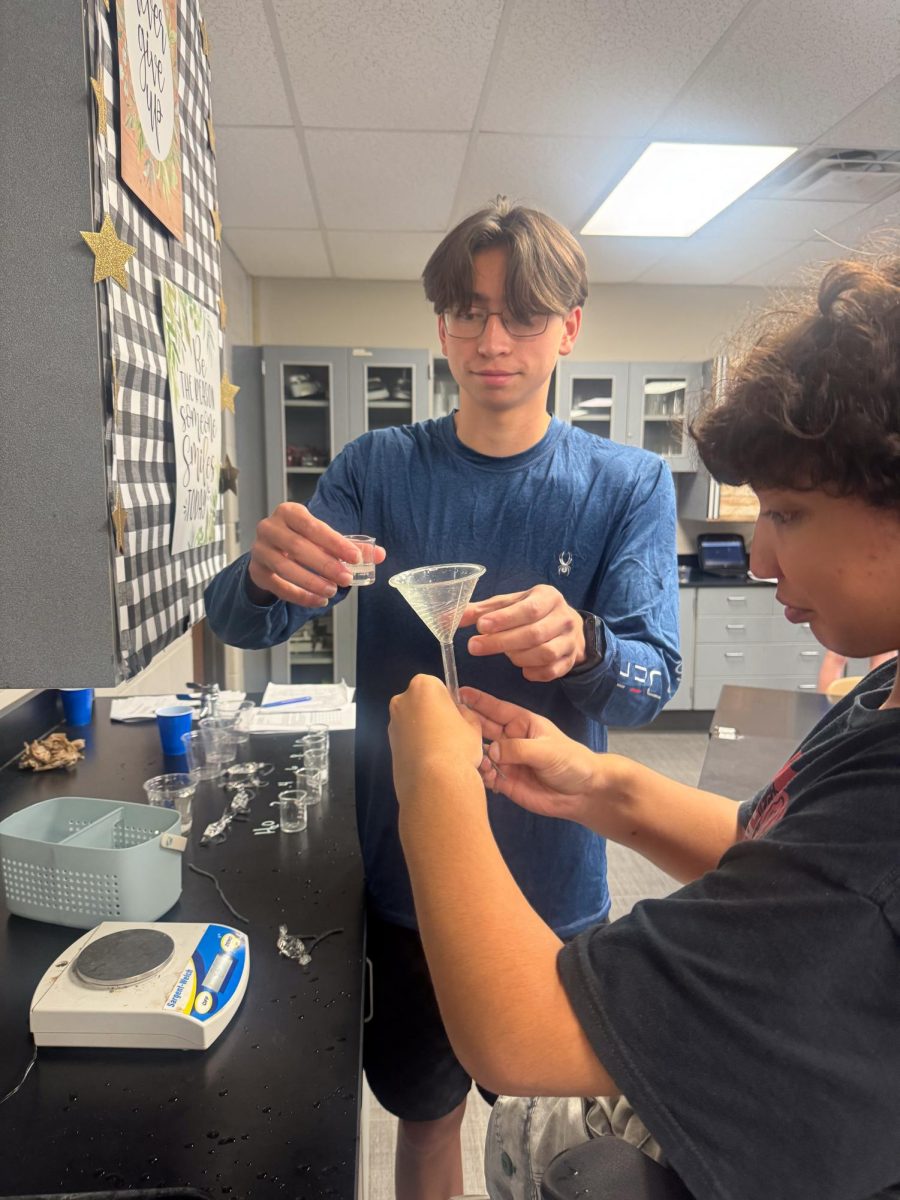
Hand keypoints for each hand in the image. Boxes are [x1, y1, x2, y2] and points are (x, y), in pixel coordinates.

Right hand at [246, 503, 385, 605]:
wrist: (271, 552)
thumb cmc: (302, 540)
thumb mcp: (325, 539)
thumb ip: (351, 546)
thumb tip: (380, 554)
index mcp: (289, 512)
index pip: (313, 526)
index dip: (335, 542)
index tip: (355, 557)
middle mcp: (270, 528)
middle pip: (298, 547)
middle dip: (325, 565)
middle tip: (346, 578)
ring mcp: (260, 550)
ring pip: (286, 567)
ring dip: (312, 581)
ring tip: (332, 591)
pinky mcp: (257, 572)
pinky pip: (278, 586)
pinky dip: (300, 595)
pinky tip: (318, 600)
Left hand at [389, 675, 484, 803]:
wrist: (434, 782)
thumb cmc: (458, 746)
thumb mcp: (473, 725)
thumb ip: (464, 714)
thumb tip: (457, 715)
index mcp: (423, 686)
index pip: (438, 687)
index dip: (449, 703)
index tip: (456, 718)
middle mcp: (402, 700)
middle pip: (421, 703)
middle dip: (433, 715)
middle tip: (450, 735)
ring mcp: (393, 723)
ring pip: (412, 722)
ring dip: (424, 731)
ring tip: (441, 752)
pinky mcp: (388, 745)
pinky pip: (407, 739)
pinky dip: (416, 746)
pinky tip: (430, 761)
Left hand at [460, 585, 586, 680]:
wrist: (567, 628)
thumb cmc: (530, 613)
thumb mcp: (508, 605)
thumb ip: (480, 611)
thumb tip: (446, 618)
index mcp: (548, 597)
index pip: (528, 609)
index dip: (504, 619)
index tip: (481, 626)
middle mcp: (564, 618)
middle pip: (533, 634)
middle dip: (501, 642)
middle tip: (474, 646)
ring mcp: (569, 641)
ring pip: (543, 654)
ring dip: (517, 657)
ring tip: (505, 654)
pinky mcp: (569, 661)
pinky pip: (550, 672)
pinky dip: (532, 672)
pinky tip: (522, 668)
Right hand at [460, 686, 604, 822]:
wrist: (583, 793)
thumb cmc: (571, 762)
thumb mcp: (547, 750)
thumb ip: (518, 749)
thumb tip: (491, 752)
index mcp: (522, 723)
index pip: (496, 709)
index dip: (478, 701)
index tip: (457, 693)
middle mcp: (510, 740)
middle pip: (483, 729)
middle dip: (467, 726)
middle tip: (448, 726)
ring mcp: (507, 761)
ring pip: (481, 754)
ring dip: (473, 755)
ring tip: (473, 759)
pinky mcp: (506, 782)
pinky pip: (487, 776)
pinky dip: (482, 776)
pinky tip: (486, 777)